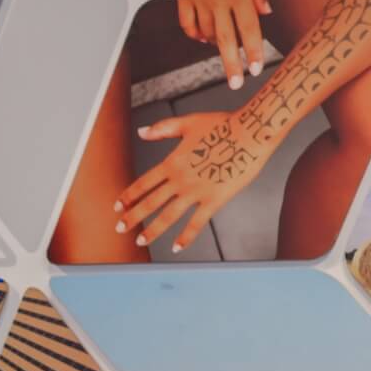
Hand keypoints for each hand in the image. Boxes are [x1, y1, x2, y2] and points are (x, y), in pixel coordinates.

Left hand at [117, 111, 270, 252]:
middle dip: (132, 217)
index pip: (143, 183)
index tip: (117, 207)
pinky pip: (196, 223)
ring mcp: (196, 191)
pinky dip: (185, 237)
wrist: (252, 131)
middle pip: (150, 202)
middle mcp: (180, 179)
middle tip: (119, 229)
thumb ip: (163, 128)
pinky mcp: (214, 200)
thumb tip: (141, 132)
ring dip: (152, 230)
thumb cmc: (224, 124)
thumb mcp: (188, 122)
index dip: (128, 196)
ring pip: (168, 216)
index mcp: (172, 162)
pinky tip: (176, 247)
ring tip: (140, 240)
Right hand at [176, 0, 270, 88]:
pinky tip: (202, 38)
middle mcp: (218, 0)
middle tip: (236, 83)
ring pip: (206, 33)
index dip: (253, 51)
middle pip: (226, 39)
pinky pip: (187, 23)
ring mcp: (199, 0)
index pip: (249, 28)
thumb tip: (266, 11)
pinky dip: (194, 34)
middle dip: (232, 64)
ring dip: (215, 44)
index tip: (255, 68)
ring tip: (225, 48)